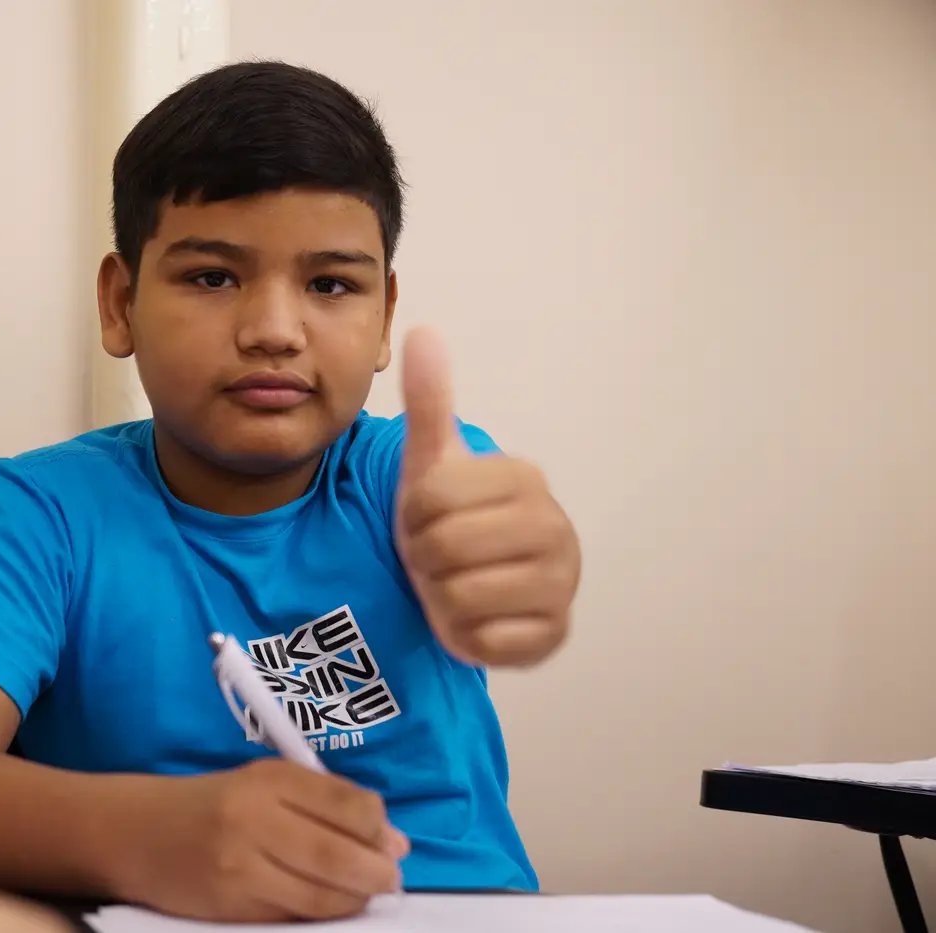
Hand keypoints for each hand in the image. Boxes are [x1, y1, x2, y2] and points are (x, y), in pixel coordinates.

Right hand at [123, 760, 408, 922]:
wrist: (138, 832)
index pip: (347, 805)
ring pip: (321, 896)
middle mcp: (254, 819)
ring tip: (362, 893)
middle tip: (390, 879)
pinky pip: (293, 916)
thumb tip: (394, 841)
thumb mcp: (266, 784)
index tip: (392, 840)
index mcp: (269, 779)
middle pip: (339, 856)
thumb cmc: (214, 803)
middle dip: (377, 873)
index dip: (380, 828)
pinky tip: (325, 903)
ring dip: (355, 900)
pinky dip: (320, 913)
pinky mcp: (230, 906)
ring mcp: (240, 867)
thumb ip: (327, 803)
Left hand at [395, 326, 578, 665]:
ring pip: (459, 597)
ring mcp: (560, 587)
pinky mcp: (551, 637)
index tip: (430, 514)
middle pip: (442, 549)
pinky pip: (481, 641)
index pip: (429, 499)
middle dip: (426, 556)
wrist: (470, 579)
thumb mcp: (433, 459)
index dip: (412, 513)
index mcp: (525, 479)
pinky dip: (465, 634)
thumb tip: (423, 331)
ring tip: (457, 582)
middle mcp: (556, 530)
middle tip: (441, 553)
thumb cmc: (452, 516)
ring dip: (442, 596)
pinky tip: (477, 617)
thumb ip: (429, 400)